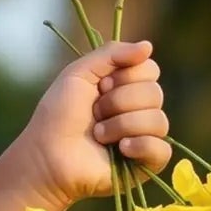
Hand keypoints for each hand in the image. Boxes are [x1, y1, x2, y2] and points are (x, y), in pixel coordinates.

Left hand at [19, 39, 169, 207]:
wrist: (47, 156)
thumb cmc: (58, 115)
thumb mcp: (79, 73)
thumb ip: (112, 53)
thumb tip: (148, 46)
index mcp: (126, 87)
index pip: (150, 70)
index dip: (125, 76)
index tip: (101, 86)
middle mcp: (139, 110)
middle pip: (155, 93)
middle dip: (118, 102)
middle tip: (94, 114)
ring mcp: (144, 137)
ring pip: (158, 120)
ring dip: (121, 125)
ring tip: (97, 135)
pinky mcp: (146, 164)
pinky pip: (163, 149)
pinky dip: (141, 145)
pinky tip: (121, 149)